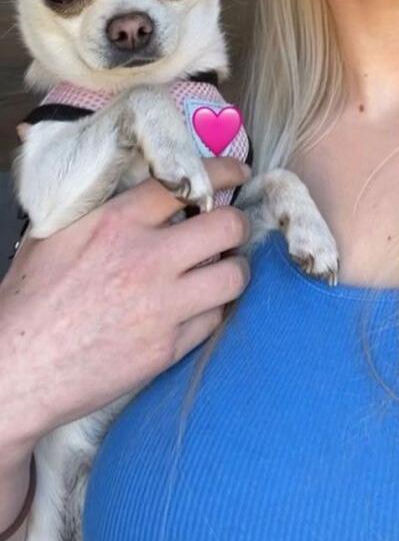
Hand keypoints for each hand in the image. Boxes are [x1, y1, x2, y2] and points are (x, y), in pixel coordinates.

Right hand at [0, 157, 250, 460]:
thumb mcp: (56, 233)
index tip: (235, 174)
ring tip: (219, 270)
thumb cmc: (30, 299)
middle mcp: (147, 259)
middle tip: (228, 229)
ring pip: (233, 276)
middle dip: (234, 224)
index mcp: (118, 222)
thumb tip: (142, 188)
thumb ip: (103, 206)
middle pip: (227, 227)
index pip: (187, 182)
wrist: (19, 368)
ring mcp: (162, 306)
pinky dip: (210, 310)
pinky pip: (213, 319)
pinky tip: (196, 307)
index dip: (221, 172)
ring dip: (231, 269)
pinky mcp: (167, 348)